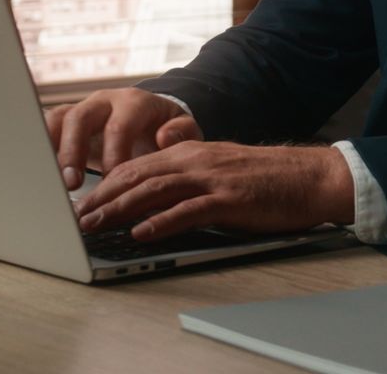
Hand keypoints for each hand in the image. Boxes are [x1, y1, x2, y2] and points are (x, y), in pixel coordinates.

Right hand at [44, 88, 201, 189]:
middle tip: (72, 183)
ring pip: (58, 121)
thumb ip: (182, 132)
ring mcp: (82, 109)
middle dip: (73, 151)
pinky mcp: (67, 122)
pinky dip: (40, 149)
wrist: (152, 118)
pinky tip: (38, 174)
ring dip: (51, 151)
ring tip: (51, 181)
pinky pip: (47, 129)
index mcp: (133, 103)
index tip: (112, 180)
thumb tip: (165, 137)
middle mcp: (103, 102)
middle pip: (80, 118)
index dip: (114, 154)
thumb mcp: (184, 128)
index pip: (119, 126)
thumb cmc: (165, 128)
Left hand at [74, 141, 354, 241]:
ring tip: (96, 225)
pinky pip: (187, 210)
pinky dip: (160, 222)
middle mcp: (195, 160)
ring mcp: (211, 179)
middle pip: (137, 176)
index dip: (105, 185)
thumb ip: (186, 179)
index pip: (136, 166)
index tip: (83, 203)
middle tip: (78, 218)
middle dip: (103, 198)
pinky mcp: (228, 199)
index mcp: (190, 152)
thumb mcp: (218, 171)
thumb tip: (152, 201)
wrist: (308, 176)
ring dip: (120, 210)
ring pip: (154, 191)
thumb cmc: (264, 178)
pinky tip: (141, 233)